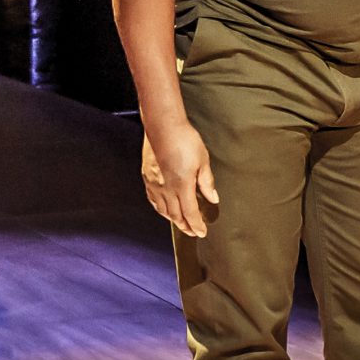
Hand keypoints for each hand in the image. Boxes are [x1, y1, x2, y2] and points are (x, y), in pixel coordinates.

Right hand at [141, 118, 218, 238]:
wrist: (163, 126)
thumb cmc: (184, 140)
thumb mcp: (203, 160)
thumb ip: (206, 182)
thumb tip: (212, 198)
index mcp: (182, 186)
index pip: (190, 213)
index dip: (196, 225)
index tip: (201, 232)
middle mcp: (166, 189)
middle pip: (176, 215)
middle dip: (185, 226)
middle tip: (192, 231)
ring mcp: (155, 184)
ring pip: (163, 209)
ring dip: (173, 219)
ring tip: (180, 222)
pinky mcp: (147, 177)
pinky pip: (153, 199)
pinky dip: (160, 208)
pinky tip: (163, 208)